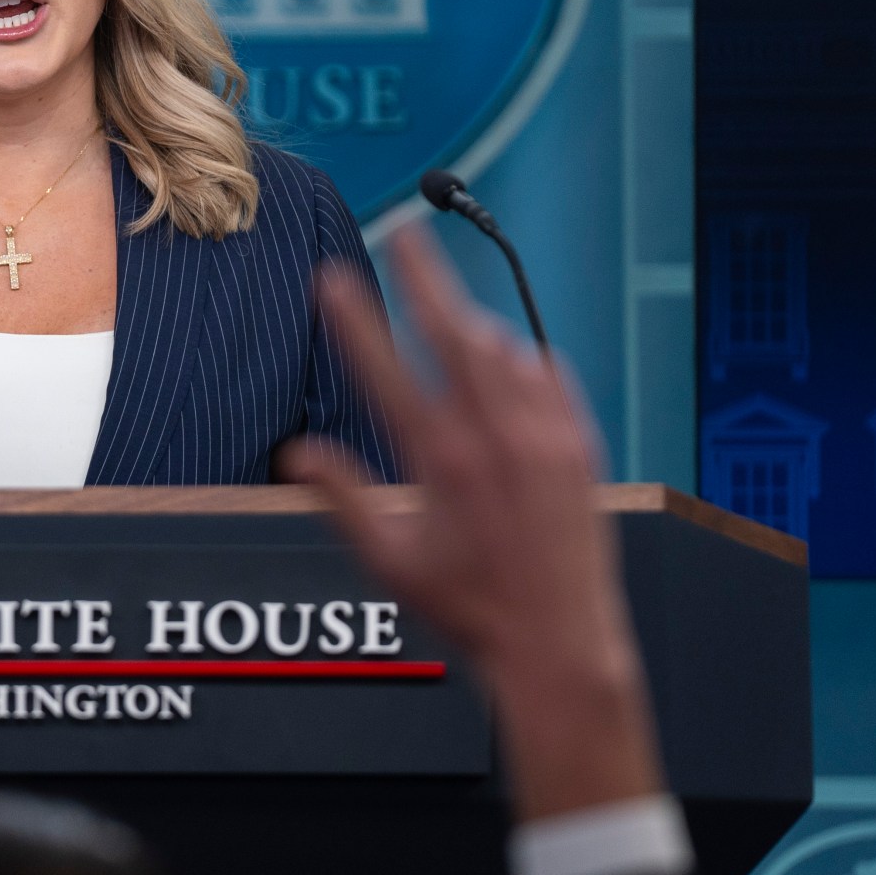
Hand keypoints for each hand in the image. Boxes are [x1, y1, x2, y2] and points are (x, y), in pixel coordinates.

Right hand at [281, 223, 659, 818]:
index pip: (384, 368)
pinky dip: (523, 360)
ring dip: (473, 325)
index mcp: (438, 462)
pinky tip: (512, 361)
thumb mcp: (389, 561)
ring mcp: (543, 436)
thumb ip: (340, 498)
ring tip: (452, 314)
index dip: (353, 319)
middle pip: (453, 330)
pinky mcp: (579, 446)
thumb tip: (296, 454)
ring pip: (504, 349)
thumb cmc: (470, 609)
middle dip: (425, 275)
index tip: (332, 277)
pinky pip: (550, 376)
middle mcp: (494, 438)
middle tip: (408, 232)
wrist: (557, 642)